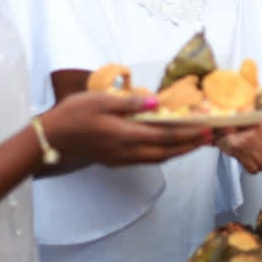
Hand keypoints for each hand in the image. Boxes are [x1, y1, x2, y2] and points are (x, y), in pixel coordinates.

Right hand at [40, 92, 210, 166]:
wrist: (50, 138)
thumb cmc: (74, 114)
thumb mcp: (101, 101)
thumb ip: (131, 104)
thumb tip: (158, 103)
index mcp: (126, 135)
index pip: (166, 136)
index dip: (189, 133)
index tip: (207, 128)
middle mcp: (128, 151)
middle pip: (167, 152)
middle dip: (191, 145)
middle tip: (211, 137)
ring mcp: (122, 158)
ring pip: (158, 158)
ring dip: (179, 151)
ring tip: (196, 142)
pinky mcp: (116, 160)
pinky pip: (147, 160)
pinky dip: (164, 154)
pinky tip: (169, 147)